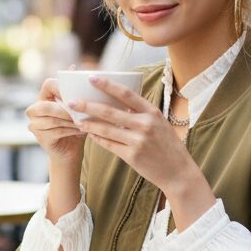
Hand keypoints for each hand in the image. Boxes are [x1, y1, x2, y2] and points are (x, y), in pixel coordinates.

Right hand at [26, 75, 85, 166]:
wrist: (70, 151)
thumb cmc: (75, 125)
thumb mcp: (77, 106)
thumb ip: (74, 90)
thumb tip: (72, 67)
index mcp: (43, 97)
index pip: (48, 84)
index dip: (61, 87)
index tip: (75, 94)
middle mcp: (35, 110)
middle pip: (45, 105)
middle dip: (65, 109)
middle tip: (81, 112)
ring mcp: (35, 125)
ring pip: (52, 120)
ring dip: (71, 121)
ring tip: (85, 122)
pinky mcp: (40, 138)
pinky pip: (56, 132)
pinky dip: (71, 130)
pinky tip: (82, 130)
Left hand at [69, 76, 215, 227]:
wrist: (178, 172)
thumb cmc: (167, 145)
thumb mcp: (159, 123)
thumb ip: (141, 113)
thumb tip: (119, 104)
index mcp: (152, 112)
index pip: (126, 94)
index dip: (107, 85)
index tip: (92, 78)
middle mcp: (145, 124)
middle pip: (110, 112)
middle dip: (88, 106)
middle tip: (72, 102)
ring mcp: (138, 140)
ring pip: (106, 129)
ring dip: (88, 124)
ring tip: (77, 120)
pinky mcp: (132, 156)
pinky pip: (109, 145)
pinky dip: (98, 139)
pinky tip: (89, 135)